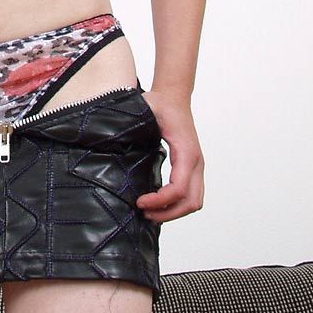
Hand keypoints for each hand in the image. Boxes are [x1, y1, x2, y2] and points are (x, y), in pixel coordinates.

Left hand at [136, 90, 204, 223]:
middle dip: (168, 213)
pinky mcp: (191, 168)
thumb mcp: (147, 110)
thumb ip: (135, 122)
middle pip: (191, 201)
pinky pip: (191, 194)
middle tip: (144, 214)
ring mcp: (196, 166)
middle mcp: (196, 162)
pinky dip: (177, 205)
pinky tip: (158, 204)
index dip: (160, 201)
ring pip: (194, 201)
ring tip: (150, 213)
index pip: (179, 188)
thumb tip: (116, 138)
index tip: (140, 202)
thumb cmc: (161, 103)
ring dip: (174, 212)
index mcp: (186, 151)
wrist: (174, 98)